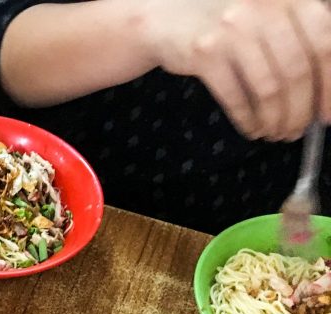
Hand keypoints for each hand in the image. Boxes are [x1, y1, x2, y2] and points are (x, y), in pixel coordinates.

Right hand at [144, 0, 330, 140]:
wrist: (166, 17)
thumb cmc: (227, 22)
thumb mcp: (270, 15)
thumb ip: (299, 38)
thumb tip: (323, 92)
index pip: (324, 44)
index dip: (330, 85)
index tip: (326, 115)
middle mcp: (265, 7)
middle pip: (297, 71)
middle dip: (300, 111)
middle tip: (295, 132)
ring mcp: (234, 30)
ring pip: (268, 88)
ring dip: (275, 119)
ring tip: (273, 133)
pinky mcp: (205, 52)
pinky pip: (235, 96)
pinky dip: (247, 119)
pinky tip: (251, 128)